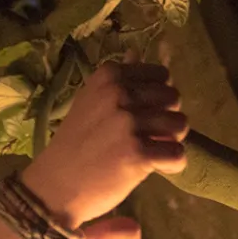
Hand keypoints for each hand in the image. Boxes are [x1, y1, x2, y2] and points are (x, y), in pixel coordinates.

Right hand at [22, 61, 187, 228]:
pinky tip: (155, 168)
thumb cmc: (76, 145)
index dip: (160, 97)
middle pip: (174, 98)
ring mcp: (128, 123)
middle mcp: (119, 94)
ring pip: (180, 124)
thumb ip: (118, 81)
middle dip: (168, 118)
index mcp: (109, 76)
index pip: (161, 75)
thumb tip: (137, 52)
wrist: (56, 185)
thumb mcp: (91, 102)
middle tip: (149, 137)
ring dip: (172, 141)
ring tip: (153, 152)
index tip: (144, 115)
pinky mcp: (138, 154)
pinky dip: (172, 164)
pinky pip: (178, 154)